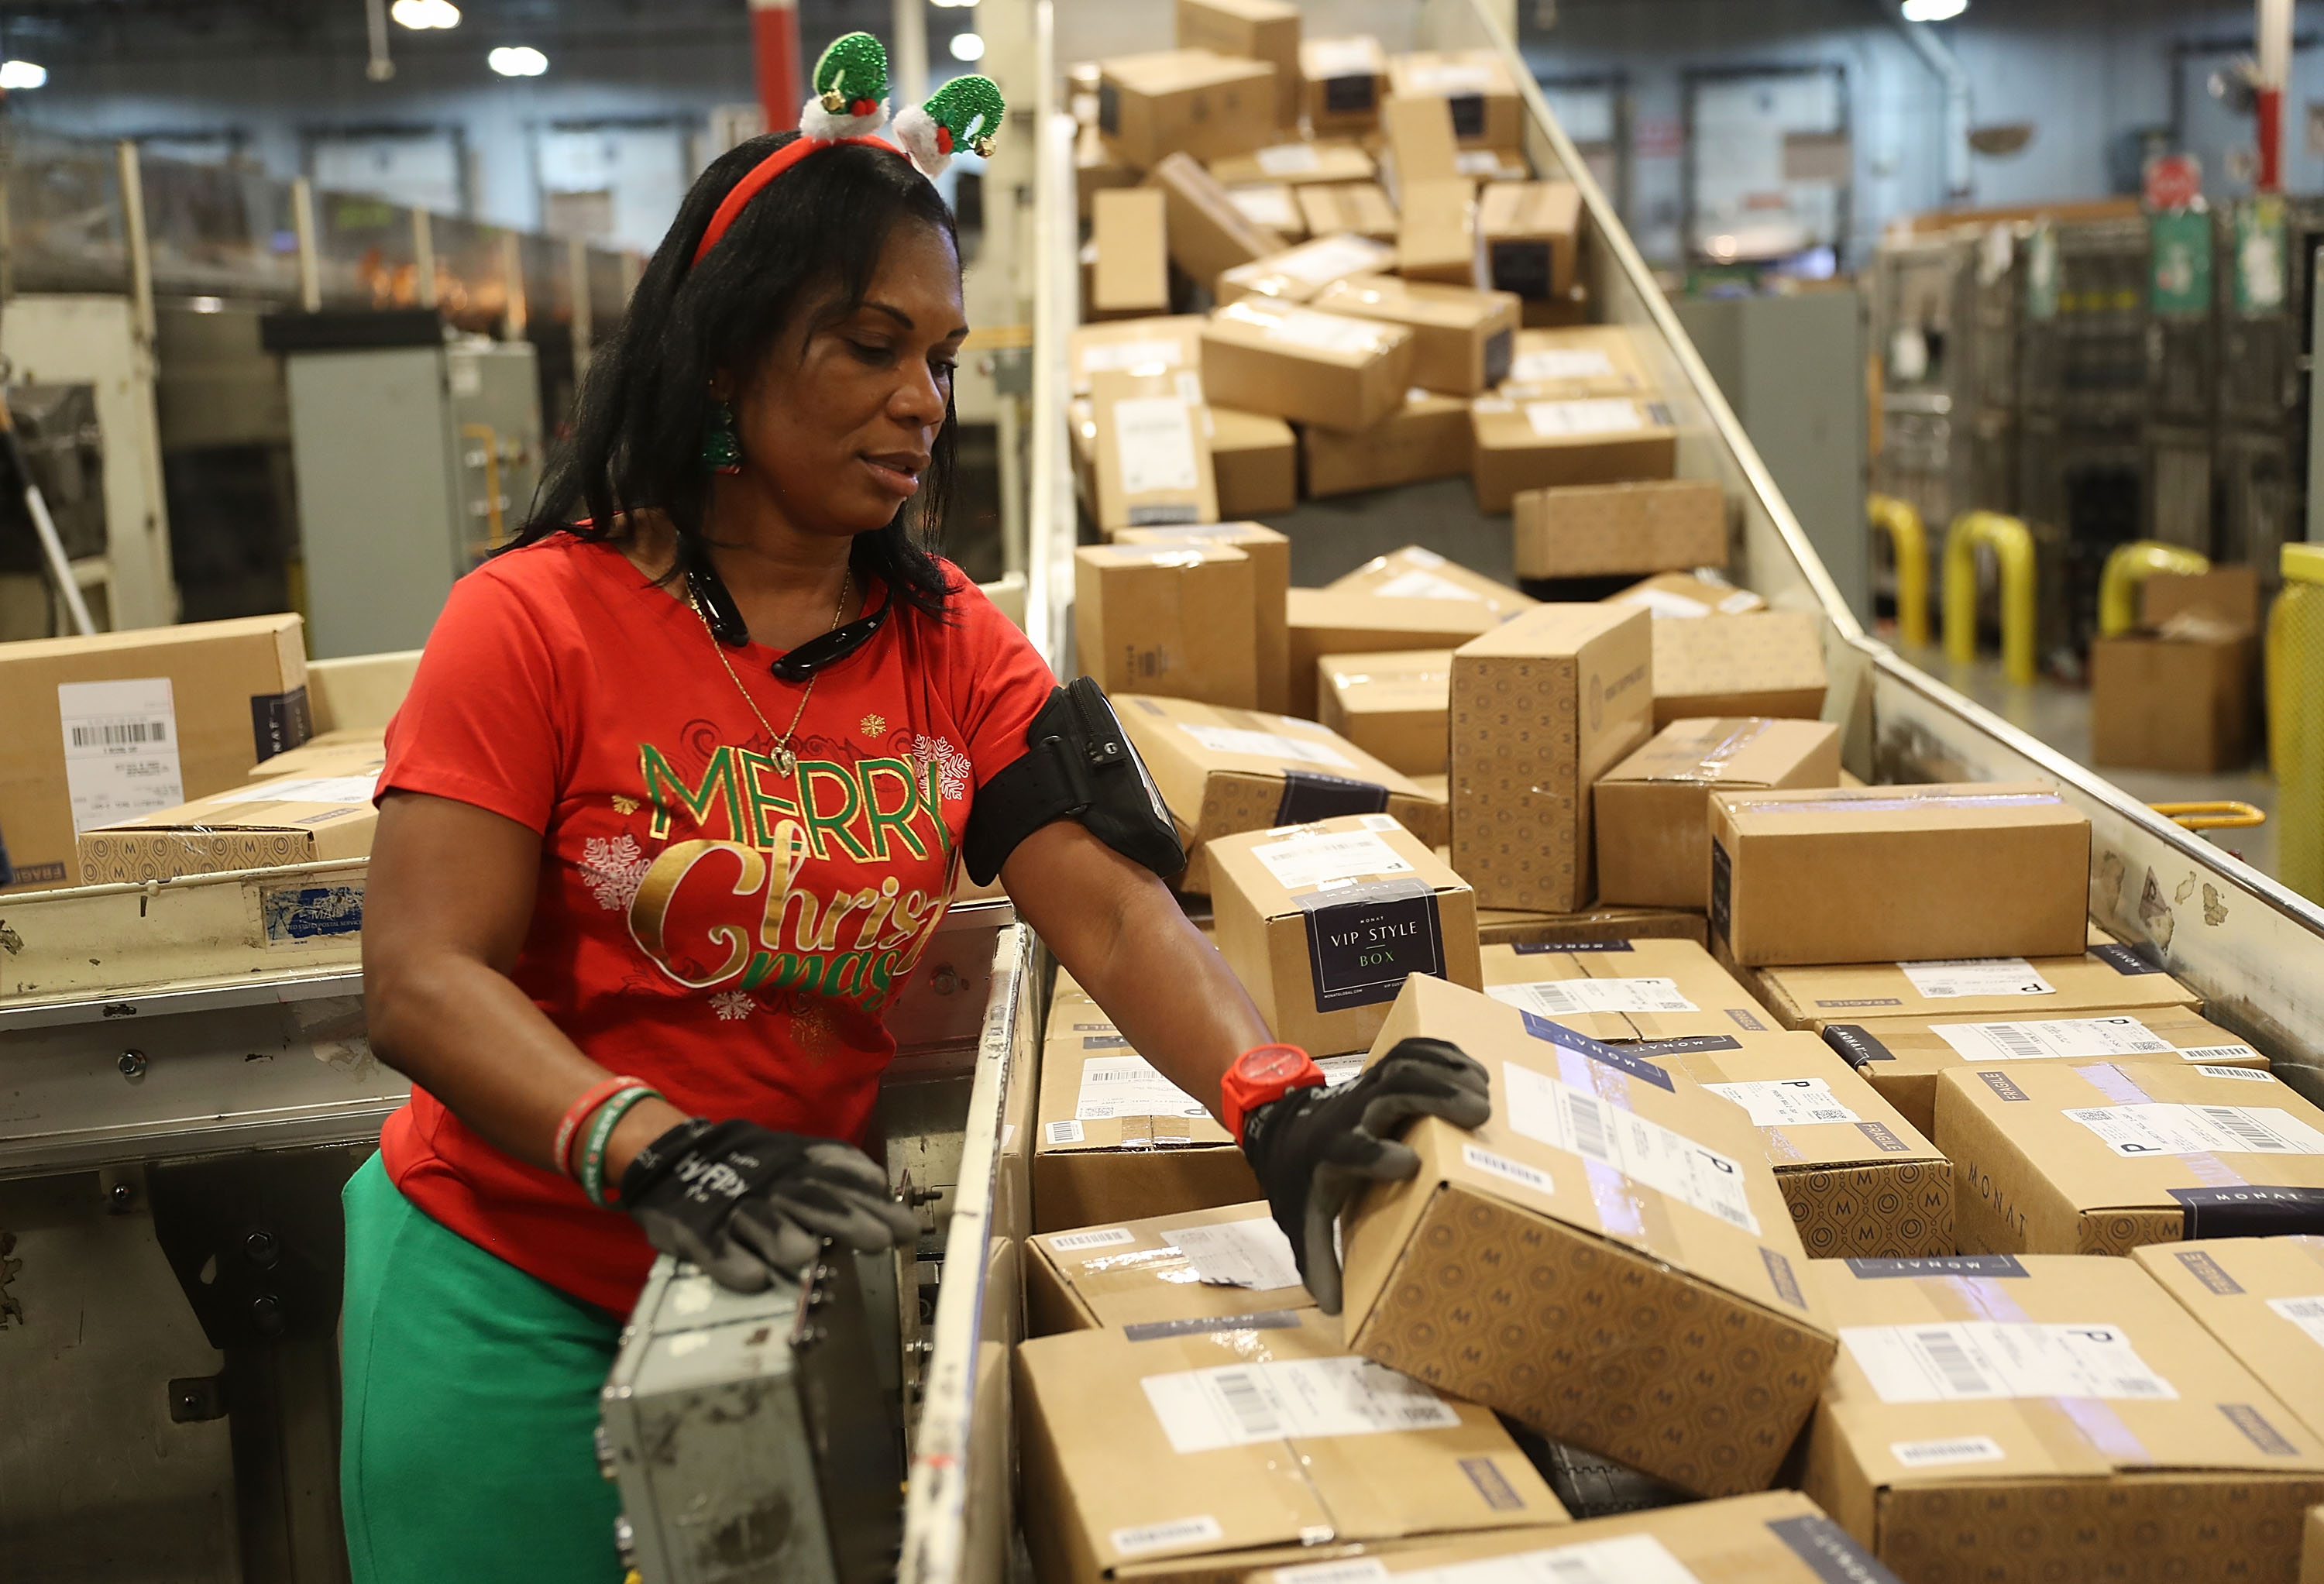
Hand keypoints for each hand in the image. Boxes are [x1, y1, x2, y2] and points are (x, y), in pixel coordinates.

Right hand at [619, 1117, 919, 1291]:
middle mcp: (771, 1184)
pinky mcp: (698, 1230)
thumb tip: (880, 1185)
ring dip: (783, 1237)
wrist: (674, 1157)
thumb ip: (836, 1171)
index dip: (875, 1202)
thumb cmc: (751, 1169)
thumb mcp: (794, 1159)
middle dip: (846, 1219)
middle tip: (879, 1241)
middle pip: (811, 1198)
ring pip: (761, 1220)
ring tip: (808, 1257)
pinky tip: (752, 1279)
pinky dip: (731, 1261)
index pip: (843, 1178)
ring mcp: (733, 1206)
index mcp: (797, 1164)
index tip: (907, 1228)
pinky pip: (714, 1246)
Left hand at [1239, 1038, 1490, 1314]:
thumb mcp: (1301, 1221)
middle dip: (1434, 1095)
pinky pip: (1412, 1050)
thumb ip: (1317, 1262)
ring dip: (1446, 1071)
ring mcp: (1367, 1087)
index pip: (1350, 1146)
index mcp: (1331, 1151)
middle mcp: (1351, 1113)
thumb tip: (1335, 1309)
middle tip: (1479, 1112)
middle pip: (1390, 1090)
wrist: (1280, 1126)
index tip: (1409, 1164)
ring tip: (1485, 1091)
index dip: (1376, 1152)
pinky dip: (1443, 1052)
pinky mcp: (1381, 1071)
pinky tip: (1473, 1066)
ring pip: (1405, 1063)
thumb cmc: (1299, 1178)